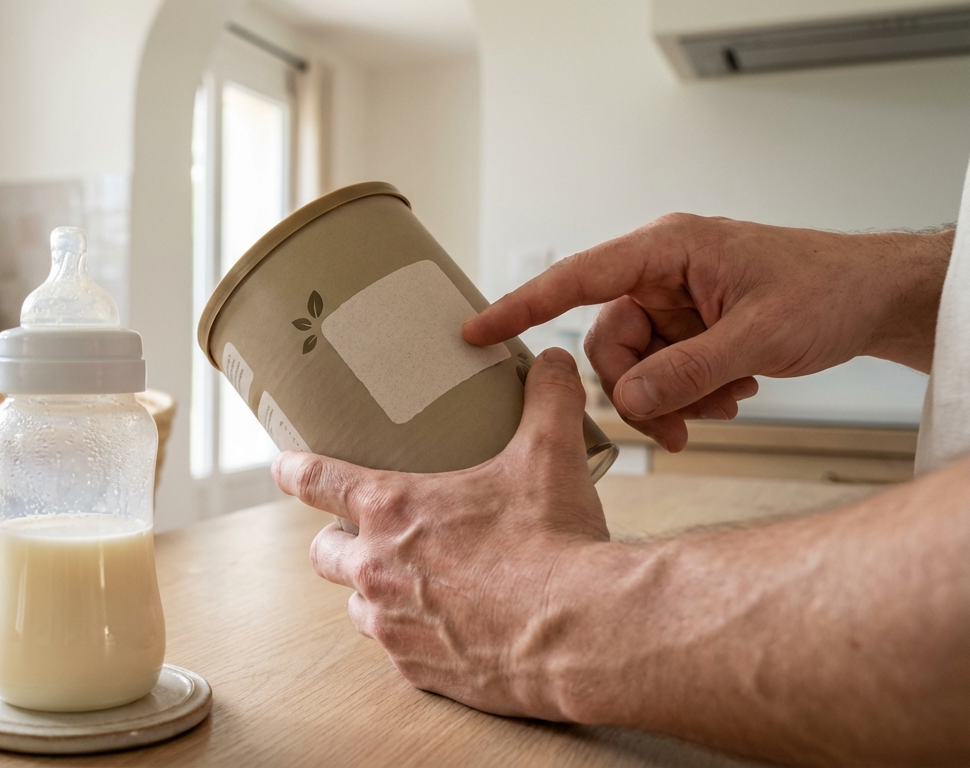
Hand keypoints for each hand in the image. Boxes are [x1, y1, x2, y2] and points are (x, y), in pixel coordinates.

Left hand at [273, 348, 608, 718]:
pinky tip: (448, 627)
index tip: (282, 466)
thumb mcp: (550, 455)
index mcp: (391, 510)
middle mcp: (376, 569)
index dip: (291, 470)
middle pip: (323, 551)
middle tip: (367, 533)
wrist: (579, 633)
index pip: (315, 480)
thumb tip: (554, 359)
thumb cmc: (552, 541)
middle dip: (336, 540)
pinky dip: (414, 636)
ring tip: (411, 581)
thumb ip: (547, 400)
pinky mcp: (418, 671)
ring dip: (373, 590)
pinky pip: (397, 649)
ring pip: (356, 605)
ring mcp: (392, 625)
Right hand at [463, 214, 952, 450]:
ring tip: (726, 404)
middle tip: (680, 430)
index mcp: (666, 248)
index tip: (473, 328)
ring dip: (674, 397)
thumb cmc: (828, 290)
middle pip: (608, 342)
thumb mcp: (759, 336)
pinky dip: (693, 393)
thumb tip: (630, 400)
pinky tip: (736, 392)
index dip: (520, 304)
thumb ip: (688, 370)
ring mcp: (676, 302)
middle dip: (640, 391)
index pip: (576, 277)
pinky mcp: (691, 327)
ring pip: (636, 365)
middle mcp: (661, 272)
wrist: (877, 299)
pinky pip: (664, 371)